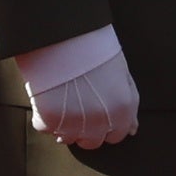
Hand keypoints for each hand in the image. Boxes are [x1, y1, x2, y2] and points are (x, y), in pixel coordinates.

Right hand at [15, 27, 141, 148]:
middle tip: (77, 106)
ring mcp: (72, 123)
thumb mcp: (121, 72)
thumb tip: (132, 129)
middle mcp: (99, 123)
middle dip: (86, 129)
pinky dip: (43, 118)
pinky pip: (44, 128)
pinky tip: (46, 99)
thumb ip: (129, 102)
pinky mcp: (48, 119)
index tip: (97, 112)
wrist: (64, 33)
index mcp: (121, 111)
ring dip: (64, 125)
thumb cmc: (94, 46)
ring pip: (67, 139)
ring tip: (60, 101)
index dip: (107, 124)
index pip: (116, 136)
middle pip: (92, 142)